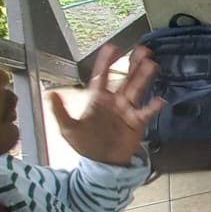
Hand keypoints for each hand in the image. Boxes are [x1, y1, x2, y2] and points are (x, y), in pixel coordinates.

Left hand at [48, 46, 164, 164]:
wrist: (102, 163)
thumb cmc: (86, 145)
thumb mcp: (68, 129)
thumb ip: (60, 111)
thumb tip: (51, 94)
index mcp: (98, 100)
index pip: (102, 76)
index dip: (106, 62)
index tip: (111, 48)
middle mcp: (114, 101)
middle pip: (125, 78)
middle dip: (133, 64)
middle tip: (141, 50)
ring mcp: (126, 110)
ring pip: (137, 89)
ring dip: (144, 77)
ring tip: (151, 65)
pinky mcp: (136, 122)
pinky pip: (145, 112)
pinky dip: (152, 107)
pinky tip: (158, 100)